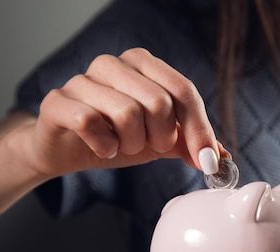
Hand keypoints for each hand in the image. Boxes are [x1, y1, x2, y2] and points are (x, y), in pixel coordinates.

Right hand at [27, 47, 228, 176]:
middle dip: (161, 137)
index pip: (184, 90)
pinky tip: (102, 148)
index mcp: (143, 64)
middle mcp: (114, 64)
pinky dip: (104, 146)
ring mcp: (83, 79)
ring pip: (128, 113)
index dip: (199, 128)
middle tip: (147, 145)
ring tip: (121, 145)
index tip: (207, 159)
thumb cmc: (117, 137)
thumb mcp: (160, 141)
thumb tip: (221, 157)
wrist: (69, 150)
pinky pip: (91, 122)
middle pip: (159, 102)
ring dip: (131, 144)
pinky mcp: (58, 101)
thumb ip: (190, 144)